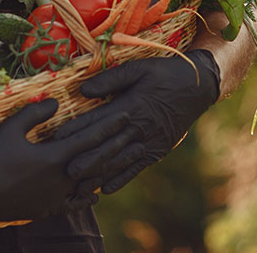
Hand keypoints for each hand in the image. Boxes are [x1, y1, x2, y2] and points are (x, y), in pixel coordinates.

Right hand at [0, 98, 133, 222]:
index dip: (109, 126)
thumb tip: (56, 102)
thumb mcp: (10, 128)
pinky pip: (74, 205)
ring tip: (123, 161)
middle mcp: (61, 179)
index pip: (89, 138)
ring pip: (90, 184)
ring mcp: (56, 197)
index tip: (125, 114)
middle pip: (97, 161)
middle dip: (118, 146)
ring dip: (107, 171)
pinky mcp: (48, 210)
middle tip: (135, 134)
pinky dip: (87, 198)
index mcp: (54, 157)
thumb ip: (35, 113)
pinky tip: (95, 194)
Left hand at [54, 49, 220, 193]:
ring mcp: (149, 142)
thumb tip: (84, 90)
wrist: (198, 87)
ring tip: (79, 186)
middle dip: (84, 160)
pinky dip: (121, 179)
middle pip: (106, 146)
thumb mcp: (139, 68)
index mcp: (131, 106)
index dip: (77, 130)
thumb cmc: (164, 73)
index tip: (58, 138)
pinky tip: (106, 189)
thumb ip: (111, 79)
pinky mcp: (157, 150)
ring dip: (98, 175)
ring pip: (119, 162)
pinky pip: (137, 168)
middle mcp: (139, 128)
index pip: (98, 120)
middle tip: (63, 171)